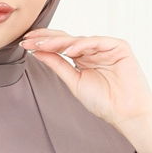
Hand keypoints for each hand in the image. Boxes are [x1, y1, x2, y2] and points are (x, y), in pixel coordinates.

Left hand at [19, 29, 151, 140]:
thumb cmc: (104, 102)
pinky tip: (69, 50)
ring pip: (79, 40)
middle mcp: (93, 50)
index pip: (60, 47)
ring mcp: (106, 47)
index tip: (25, 44)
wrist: (126, 113)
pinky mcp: (119, 47)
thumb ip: (58, 65)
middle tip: (29, 39)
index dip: (43, 44)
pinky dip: (83, 45)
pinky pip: (97, 42)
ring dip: (60, 42)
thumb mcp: (74, 82)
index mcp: (83, 58)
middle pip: (67, 40)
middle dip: (47, 39)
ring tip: (42, 45)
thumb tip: (38, 52)